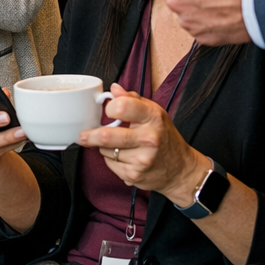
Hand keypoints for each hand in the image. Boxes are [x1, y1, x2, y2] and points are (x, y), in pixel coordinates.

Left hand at [76, 85, 210, 205]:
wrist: (181, 169)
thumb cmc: (165, 137)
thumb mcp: (155, 112)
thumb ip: (133, 99)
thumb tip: (114, 89)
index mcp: (153, 117)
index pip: (122, 107)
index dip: (109, 107)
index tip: (107, 110)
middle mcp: (148, 139)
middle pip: (106, 135)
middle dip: (90, 135)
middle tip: (83, 135)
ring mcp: (141, 159)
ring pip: (105, 151)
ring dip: (104, 148)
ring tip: (117, 145)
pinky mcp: (134, 175)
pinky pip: (110, 164)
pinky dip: (111, 160)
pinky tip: (124, 157)